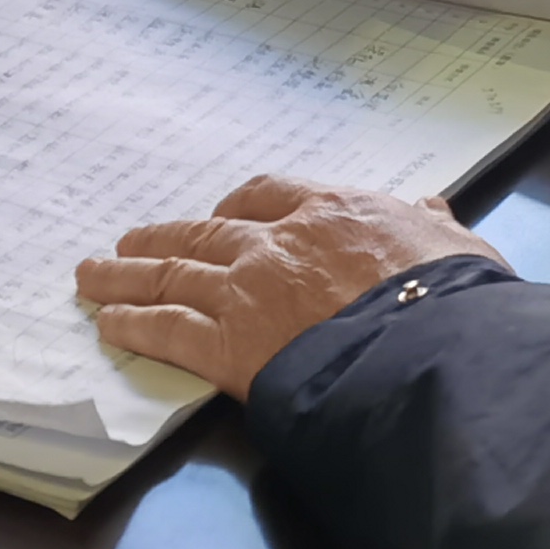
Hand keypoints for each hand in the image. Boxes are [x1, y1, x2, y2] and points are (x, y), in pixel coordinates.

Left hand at [77, 177, 502, 399]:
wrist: (433, 353)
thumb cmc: (454, 302)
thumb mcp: (457, 248)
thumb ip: (433, 225)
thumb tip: (430, 205)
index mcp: (332, 214)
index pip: (268, 195)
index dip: (236, 206)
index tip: (222, 213)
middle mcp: (277, 244)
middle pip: (203, 231)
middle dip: (162, 237)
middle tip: (129, 241)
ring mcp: (246, 292)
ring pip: (171, 274)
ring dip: (127, 275)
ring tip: (92, 275)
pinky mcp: (228, 347)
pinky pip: (168, 330)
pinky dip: (133, 325)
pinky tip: (108, 325)